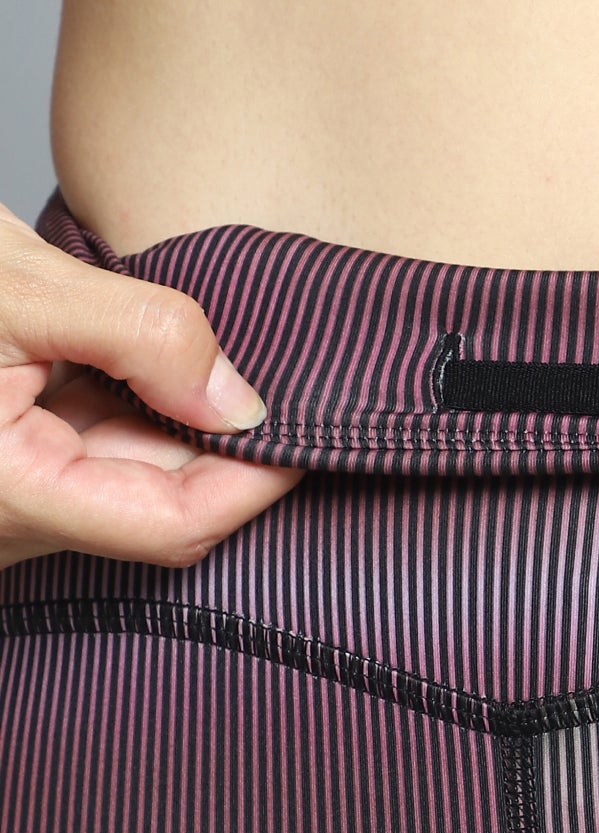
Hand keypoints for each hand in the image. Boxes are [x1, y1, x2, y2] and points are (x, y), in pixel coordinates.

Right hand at [0, 201, 303, 571]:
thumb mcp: (12, 286)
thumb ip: (137, 334)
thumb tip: (242, 399)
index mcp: (12, 494)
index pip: (177, 524)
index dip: (256, 481)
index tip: (314, 426)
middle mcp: (16, 522)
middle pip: (166, 508)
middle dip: (224, 446)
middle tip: (277, 373)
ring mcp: (17, 503)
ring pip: (136, 480)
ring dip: (177, 421)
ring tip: (200, 351)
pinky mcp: (16, 469)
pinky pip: (97, 454)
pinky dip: (136, 408)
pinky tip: (149, 358)